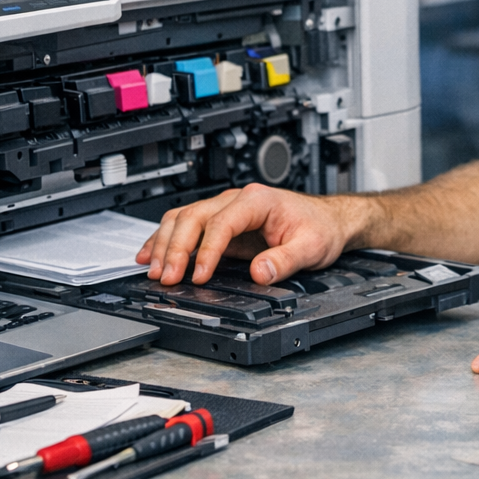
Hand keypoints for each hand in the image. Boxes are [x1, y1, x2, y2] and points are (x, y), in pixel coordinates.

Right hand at [135, 182, 352, 284]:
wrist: (327, 220)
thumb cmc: (320, 228)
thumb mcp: (311, 247)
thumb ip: (285, 260)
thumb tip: (259, 272)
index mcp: (257, 201)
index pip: (221, 223)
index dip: (206, 251)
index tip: (198, 275)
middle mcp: (237, 200)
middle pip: (193, 217)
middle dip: (176, 248)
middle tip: (167, 278)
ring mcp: (226, 210)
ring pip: (182, 218)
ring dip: (164, 244)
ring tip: (153, 271)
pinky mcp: (221, 223)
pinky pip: (185, 226)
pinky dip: (165, 240)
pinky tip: (150, 255)